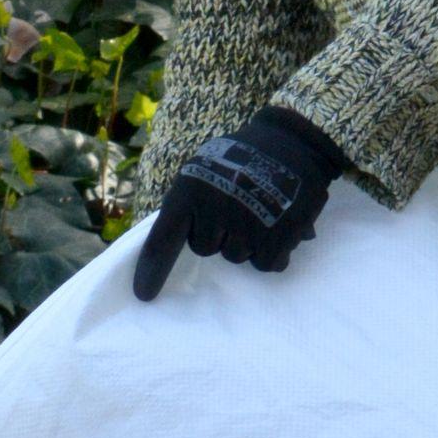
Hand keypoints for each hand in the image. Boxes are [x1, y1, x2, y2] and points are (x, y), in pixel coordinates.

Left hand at [132, 107, 348, 302]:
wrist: (294, 141)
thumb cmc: (241, 157)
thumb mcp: (203, 169)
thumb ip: (188, 205)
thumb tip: (172, 251)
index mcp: (191, 189)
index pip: (164, 238)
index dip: (153, 269)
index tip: (144, 295)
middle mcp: (216, 208)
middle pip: (204, 249)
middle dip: (218, 234)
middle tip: (236, 206)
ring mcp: (248, 224)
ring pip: (237, 258)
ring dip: (247, 242)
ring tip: (260, 210)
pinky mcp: (279, 236)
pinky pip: (267, 264)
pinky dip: (274, 251)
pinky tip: (279, 226)